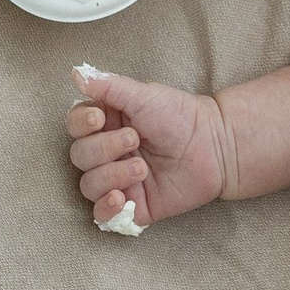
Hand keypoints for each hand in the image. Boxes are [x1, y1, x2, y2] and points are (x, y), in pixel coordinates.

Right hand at [67, 67, 228, 229]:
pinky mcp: (133, 205)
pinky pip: (102, 215)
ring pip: (88, 185)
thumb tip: (75, 74)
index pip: (75, 126)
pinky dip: (105, 208)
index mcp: (107, 124)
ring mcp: (118, 180)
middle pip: (79, 156)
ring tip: (142, 168)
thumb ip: (109, 86)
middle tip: (135, 139)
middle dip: (104, 148)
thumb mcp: (144, 95)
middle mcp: (108, 153)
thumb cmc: (181, 116)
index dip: (80, 124)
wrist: (215, 146)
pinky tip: (121, 198)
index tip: (99, 118)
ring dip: (111, 175)